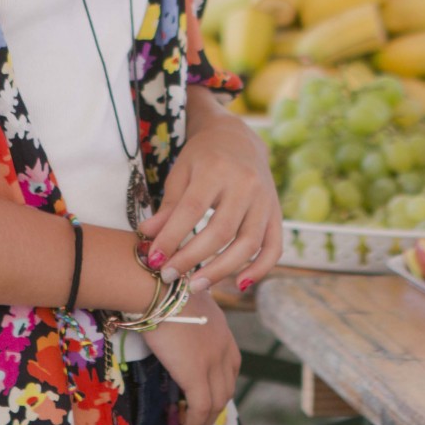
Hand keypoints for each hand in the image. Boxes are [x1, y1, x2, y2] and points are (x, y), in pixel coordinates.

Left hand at [139, 101, 281, 292]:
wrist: (237, 138)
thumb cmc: (203, 158)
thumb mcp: (181, 173)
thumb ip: (168, 206)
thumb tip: (147, 236)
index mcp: (217, 169)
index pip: (192, 210)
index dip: (172, 237)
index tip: (154, 260)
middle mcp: (246, 184)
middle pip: (221, 231)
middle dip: (192, 258)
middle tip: (169, 276)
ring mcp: (265, 200)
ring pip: (248, 243)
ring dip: (221, 270)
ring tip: (195, 285)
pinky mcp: (276, 213)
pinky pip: (273, 246)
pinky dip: (259, 269)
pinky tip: (238, 284)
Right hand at [144, 294, 239, 424]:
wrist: (157, 287)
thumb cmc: (161, 287)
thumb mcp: (183, 300)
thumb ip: (186, 314)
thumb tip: (171, 318)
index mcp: (220, 327)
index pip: (232, 363)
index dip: (223, 383)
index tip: (211, 395)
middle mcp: (223, 345)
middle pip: (227, 386)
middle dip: (215, 407)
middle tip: (200, 422)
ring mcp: (213, 360)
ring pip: (217, 402)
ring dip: (205, 423)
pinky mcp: (196, 373)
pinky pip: (201, 408)